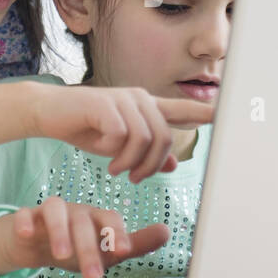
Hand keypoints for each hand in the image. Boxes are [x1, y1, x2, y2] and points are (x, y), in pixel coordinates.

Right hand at [0, 197, 170, 277]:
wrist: (35, 241)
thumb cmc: (76, 243)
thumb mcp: (105, 248)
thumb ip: (136, 243)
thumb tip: (166, 232)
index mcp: (97, 218)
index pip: (110, 220)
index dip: (117, 234)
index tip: (124, 252)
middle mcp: (76, 211)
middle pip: (84, 222)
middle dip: (90, 249)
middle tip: (94, 277)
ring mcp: (50, 212)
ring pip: (56, 211)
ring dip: (59, 232)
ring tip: (62, 256)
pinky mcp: (27, 217)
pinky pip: (25, 214)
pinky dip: (25, 222)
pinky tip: (27, 233)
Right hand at [26, 85, 212, 182]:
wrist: (49, 113)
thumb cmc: (85, 127)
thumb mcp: (119, 147)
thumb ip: (146, 152)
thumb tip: (173, 164)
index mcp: (146, 107)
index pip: (182, 109)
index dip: (206, 113)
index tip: (228, 115)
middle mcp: (139, 98)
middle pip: (164, 137)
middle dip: (151, 165)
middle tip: (133, 178)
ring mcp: (123, 99)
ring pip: (145, 139)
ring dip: (132, 163)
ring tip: (117, 171)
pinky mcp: (105, 104)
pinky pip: (123, 136)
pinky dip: (116, 155)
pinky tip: (107, 161)